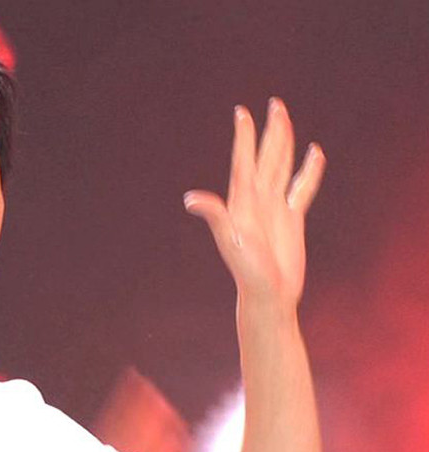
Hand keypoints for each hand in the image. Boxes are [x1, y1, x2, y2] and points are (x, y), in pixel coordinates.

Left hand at [183, 98, 325, 307]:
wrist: (267, 294)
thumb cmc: (247, 271)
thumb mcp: (231, 241)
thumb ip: (215, 216)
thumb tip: (191, 199)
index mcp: (242, 201)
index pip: (243, 161)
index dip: (243, 137)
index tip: (241, 112)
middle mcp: (257, 200)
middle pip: (266, 157)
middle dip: (268, 131)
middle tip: (274, 103)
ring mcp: (274, 207)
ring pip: (282, 166)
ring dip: (284, 143)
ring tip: (286, 119)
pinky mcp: (291, 218)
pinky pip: (302, 188)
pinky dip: (309, 170)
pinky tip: (314, 153)